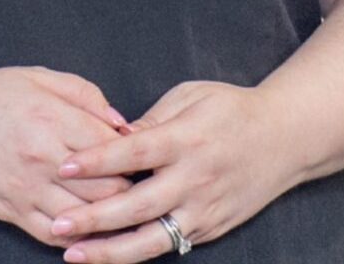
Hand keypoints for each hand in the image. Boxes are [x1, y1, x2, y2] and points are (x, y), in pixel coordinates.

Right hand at [0, 66, 137, 247]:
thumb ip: (82, 92)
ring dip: (110, 211)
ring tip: (122, 204)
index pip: (112, 141)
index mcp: (48, 116)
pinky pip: (56, 234)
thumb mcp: (32, 78)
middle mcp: (41, 157)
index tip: (140, 148)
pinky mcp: (13, 213)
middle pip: (109, 184)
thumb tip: (119, 120)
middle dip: (129, 182)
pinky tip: (90, 225)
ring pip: (88, 214)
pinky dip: (80, 234)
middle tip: (138, 178)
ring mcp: (27, 190)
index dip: (132, 147)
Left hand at [46, 81, 300, 261]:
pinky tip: (106, 255)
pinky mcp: (210, 228)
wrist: (285, 139)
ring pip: (152, 239)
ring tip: (73, 254)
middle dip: (94, 218)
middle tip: (58, 224)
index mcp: (187, 138)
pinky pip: (169, 245)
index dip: (99, 161)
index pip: (136, 151)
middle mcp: (195, 177)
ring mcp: (204, 208)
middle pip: (138, 204)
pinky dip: (136, 253)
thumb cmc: (231, 110)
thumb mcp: (191, 96)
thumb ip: (152, 118)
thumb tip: (113, 137)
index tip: (65, 166)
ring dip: (110, 251)